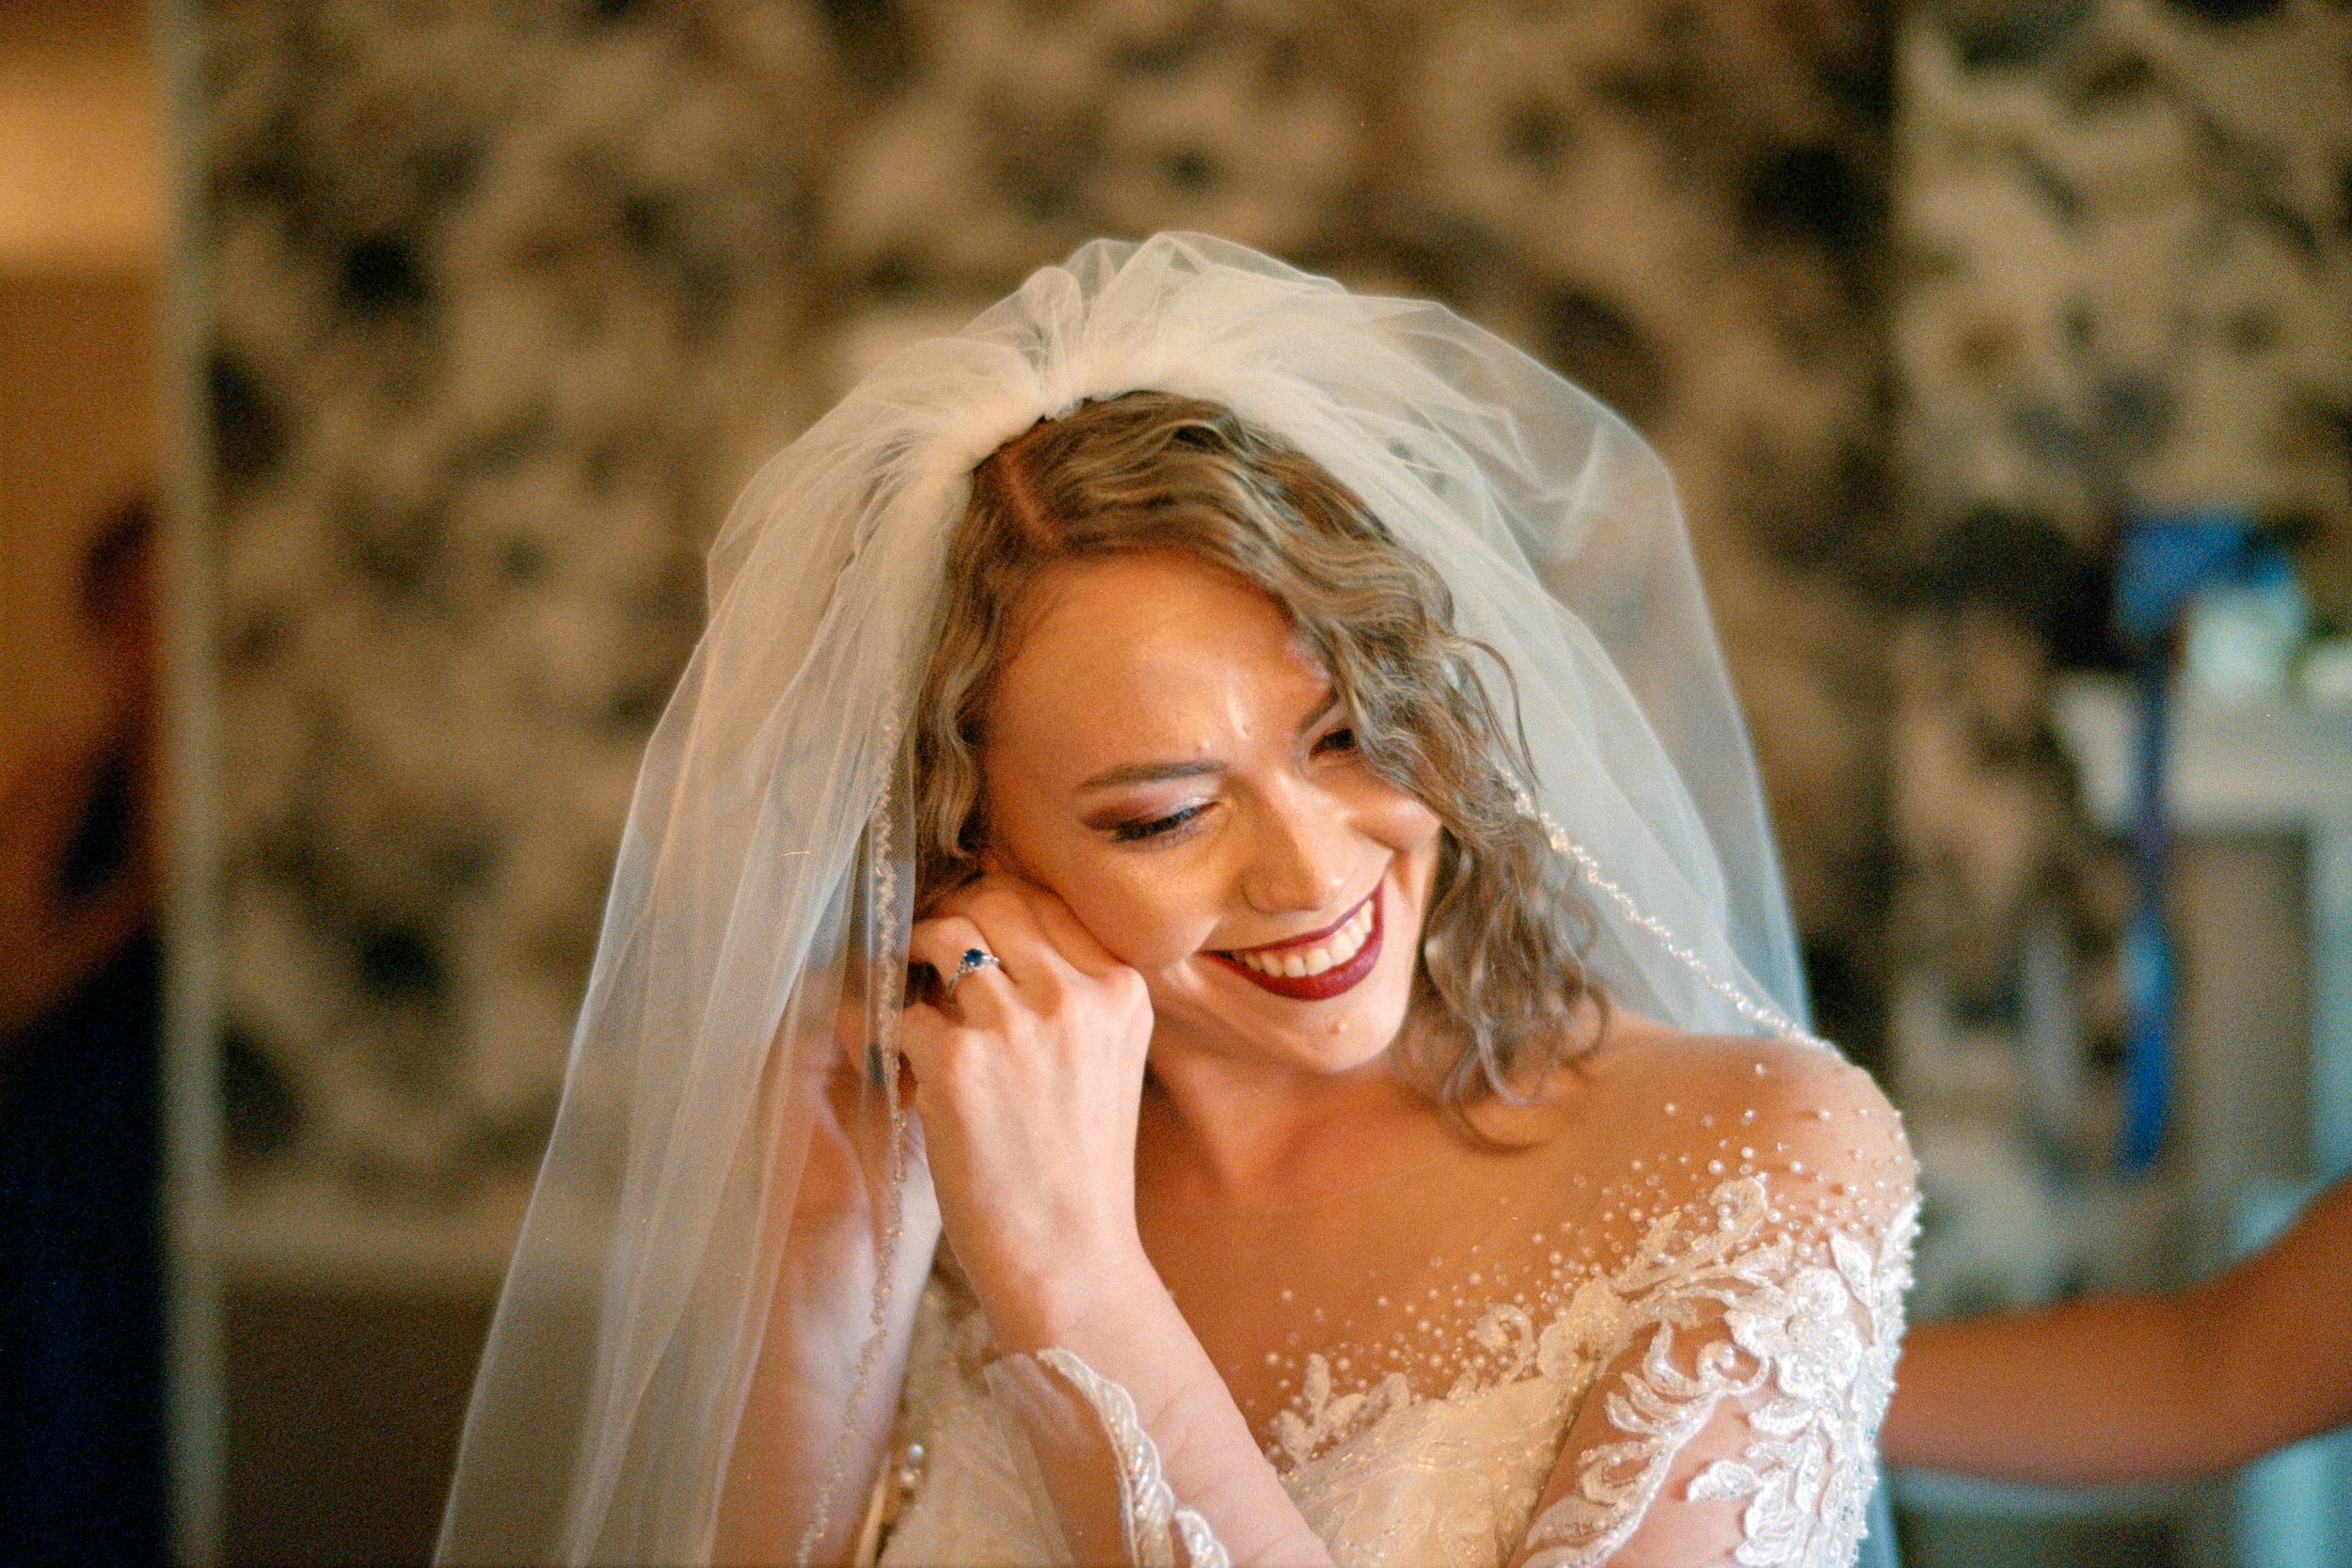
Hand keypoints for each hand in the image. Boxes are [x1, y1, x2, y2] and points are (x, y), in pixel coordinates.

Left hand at [900, 874, 1156, 1334]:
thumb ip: (1076, 998)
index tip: (973, 927)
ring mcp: (1015, 1026)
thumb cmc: (1082, 1169)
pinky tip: (906, 1066)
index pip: (1049, 904)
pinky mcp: (957, 1064)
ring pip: (945, 939)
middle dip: (955, 918)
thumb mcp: (1112, 1062)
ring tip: (909, 989)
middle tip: (929, 950)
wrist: (1071, 1258)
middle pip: (996, 903)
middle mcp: (1075, 997)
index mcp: (1121, 992)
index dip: (998, 908)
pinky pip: (906, 1015)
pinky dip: (896, 1036)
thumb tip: (1000, 942)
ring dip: (916, 959)